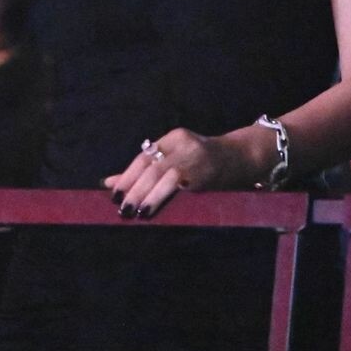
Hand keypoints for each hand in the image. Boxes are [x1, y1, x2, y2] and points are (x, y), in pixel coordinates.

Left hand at [103, 127, 251, 217]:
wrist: (242, 158)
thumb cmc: (203, 164)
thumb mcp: (175, 160)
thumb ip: (144, 170)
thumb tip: (108, 183)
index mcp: (174, 138)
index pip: (144, 156)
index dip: (127, 176)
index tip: (114, 193)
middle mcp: (184, 144)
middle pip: (152, 166)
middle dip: (134, 188)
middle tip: (122, 208)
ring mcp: (196, 158)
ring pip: (165, 176)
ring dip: (148, 195)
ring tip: (135, 212)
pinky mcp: (207, 174)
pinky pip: (181, 187)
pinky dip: (165, 198)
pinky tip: (155, 208)